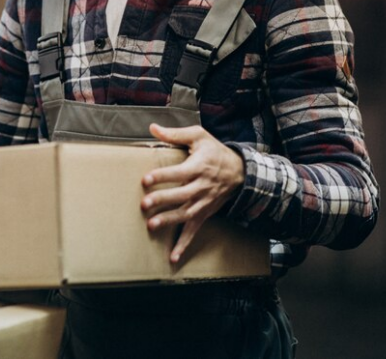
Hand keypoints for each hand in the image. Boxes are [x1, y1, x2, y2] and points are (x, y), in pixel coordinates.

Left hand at [140, 123, 244, 262]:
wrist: (240, 171)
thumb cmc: (214, 152)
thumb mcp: (199, 136)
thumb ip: (175, 134)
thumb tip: (152, 128)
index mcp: (199, 167)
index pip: (179, 173)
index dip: (162, 176)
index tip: (146, 179)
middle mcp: (202, 187)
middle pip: (181, 195)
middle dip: (163, 201)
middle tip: (144, 204)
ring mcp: (204, 203)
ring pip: (186, 214)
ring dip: (169, 221)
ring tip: (152, 226)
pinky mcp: (205, 214)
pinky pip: (194, 231)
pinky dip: (184, 245)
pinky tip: (173, 257)